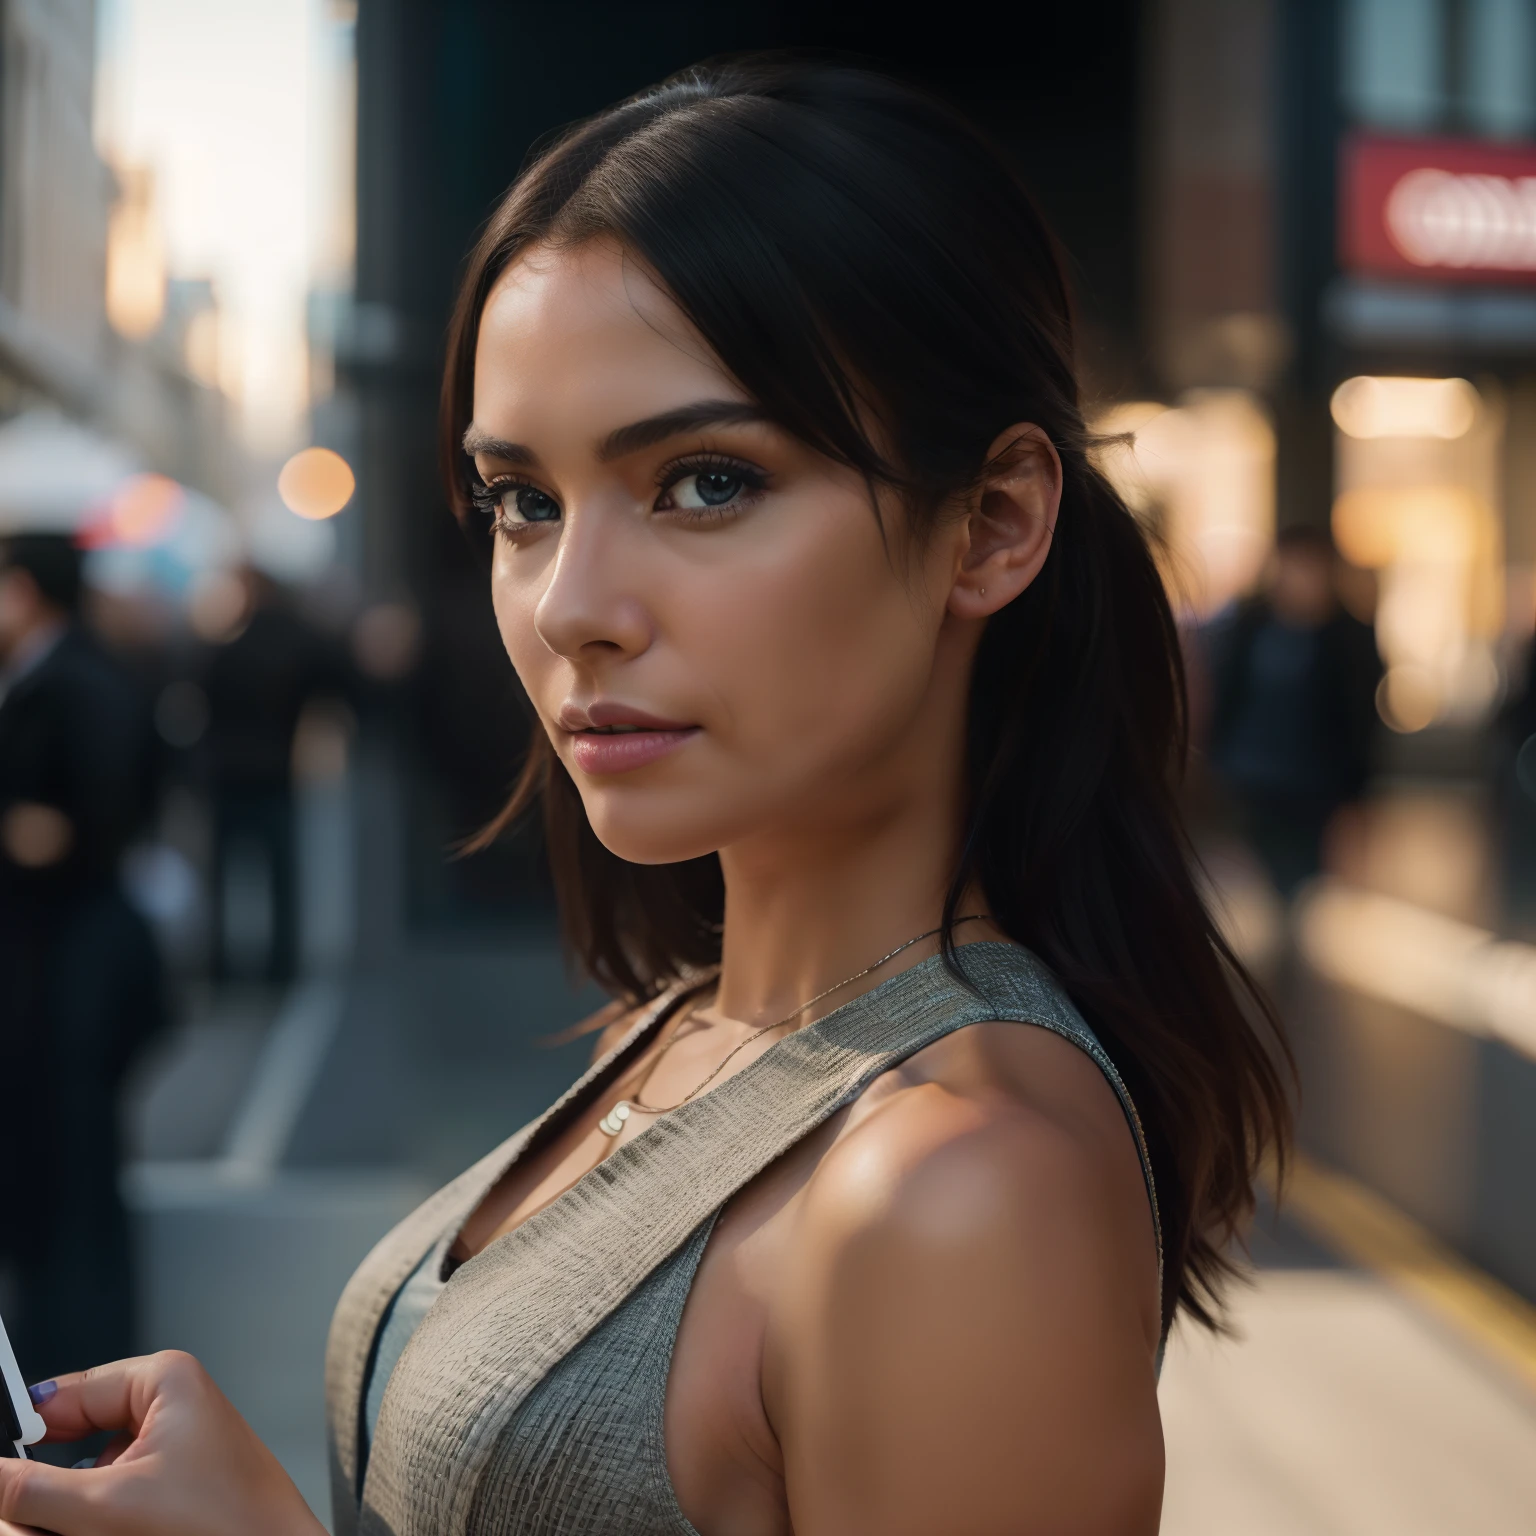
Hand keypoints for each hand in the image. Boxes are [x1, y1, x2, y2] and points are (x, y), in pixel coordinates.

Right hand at [0, 1352, 323, 1535]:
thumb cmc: (223, 1524)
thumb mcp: (106, 1508)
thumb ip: (32, 1492)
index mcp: (163, 1379)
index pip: (63, 1395)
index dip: (21, 1435)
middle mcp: (172, 1404)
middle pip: (72, 1439)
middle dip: (46, 1486)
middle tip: (27, 1518)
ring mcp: (175, 1447)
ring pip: (89, 1477)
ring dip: (67, 1511)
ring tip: (76, 1527)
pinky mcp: (176, 1487)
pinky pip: (115, 1497)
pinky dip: (94, 1521)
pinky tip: (102, 1533)